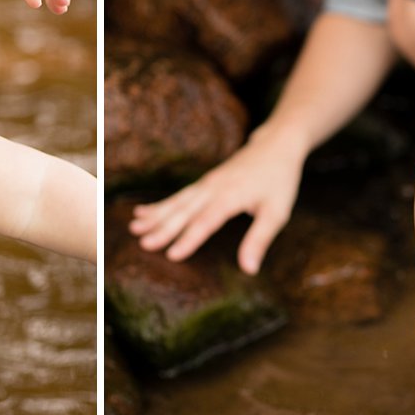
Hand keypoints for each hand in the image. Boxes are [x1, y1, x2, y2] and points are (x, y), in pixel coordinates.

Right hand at [128, 129, 305, 273]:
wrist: (276, 145)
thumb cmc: (279, 180)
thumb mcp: (276, 212)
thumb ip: (259, 240)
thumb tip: (249, 269)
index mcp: (230, 197)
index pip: (206, 222)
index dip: (189, 239)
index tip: (172, 255)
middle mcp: (213, 189)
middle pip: (184, 211)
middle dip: (162, 228)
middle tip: (143, 243)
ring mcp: (206, 184)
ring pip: (177, 202)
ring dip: (155, 215)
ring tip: (134, 227)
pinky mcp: (204, 183)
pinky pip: (179, 195)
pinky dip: (160, 204)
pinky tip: (144, 212)